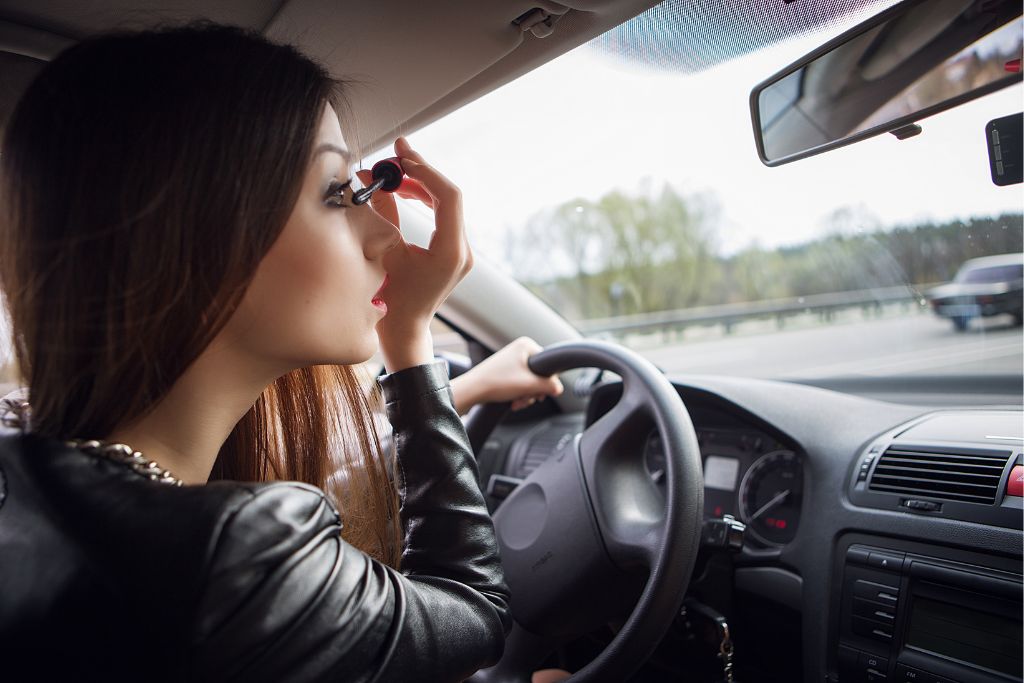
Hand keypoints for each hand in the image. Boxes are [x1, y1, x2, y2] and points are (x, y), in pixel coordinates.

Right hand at [357, 137, 471, 372]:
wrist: (404, 331)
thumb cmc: (392, 302)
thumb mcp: (384, 253)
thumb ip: (384, 213)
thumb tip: (375, 179)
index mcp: (451, 252)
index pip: (448, 196)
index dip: (425, 170)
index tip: (402, 154)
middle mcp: (463, 251)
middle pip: (449, 196)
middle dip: (421, 173)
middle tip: (396, 155)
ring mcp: (460, 252)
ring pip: (447, 204)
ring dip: (420, 185)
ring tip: (392, 174)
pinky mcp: (453, 253)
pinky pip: (444, 216)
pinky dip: (424, 200)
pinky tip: (403, 192)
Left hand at [450, 337, 563, 414]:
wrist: (472, 390)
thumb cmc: (497, 382)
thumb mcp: (529, 385)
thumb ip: (549, 386)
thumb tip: (558, 388)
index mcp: (526, 345)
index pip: (548, 365)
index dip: (546, 382)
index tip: (539, 393)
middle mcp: (519, 349)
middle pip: (539, 375)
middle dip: (533, 391)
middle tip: (526, 399)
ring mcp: (511, 360)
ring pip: (529, 381)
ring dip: (526, 395)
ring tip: (517, 402)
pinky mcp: (505, 371)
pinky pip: (520, 383)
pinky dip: (518, 394)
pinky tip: (513, 401)